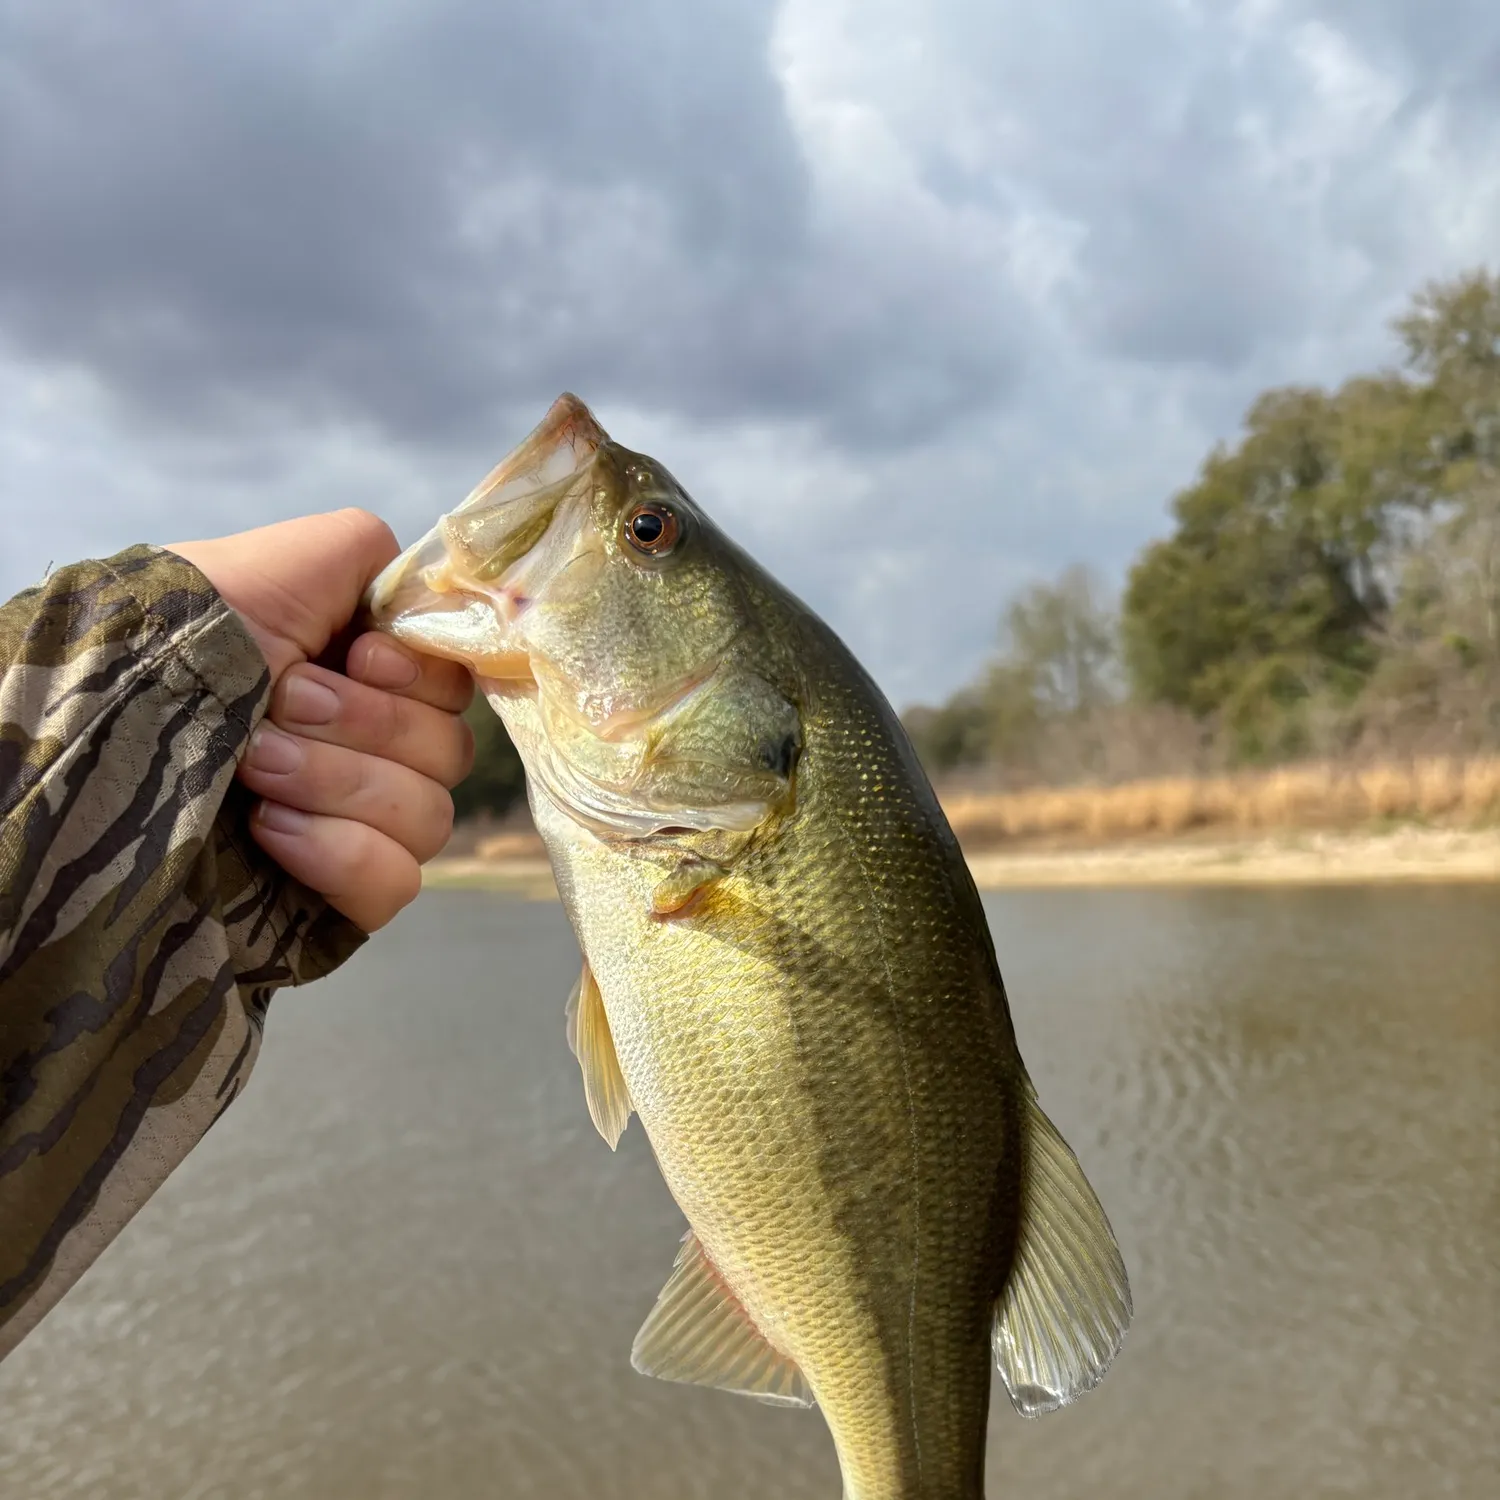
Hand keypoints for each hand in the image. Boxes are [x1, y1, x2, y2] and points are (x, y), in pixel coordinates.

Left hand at [167, 511, 474, 930]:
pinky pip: (393, 883)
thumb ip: (378, 558)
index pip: (456, 692)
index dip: (422, 678)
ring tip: (256, 764)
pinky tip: (270, 828)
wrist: (106, 724)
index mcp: (368, 678)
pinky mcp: (335, 893)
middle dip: (364, 725)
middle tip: (281, 705)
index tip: (362, 658)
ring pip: (426, 818)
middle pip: (448, 755)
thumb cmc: (191, 633)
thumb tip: (428, 601)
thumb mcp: (291, 559)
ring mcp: (354, 825)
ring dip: (339, 782)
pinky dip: (339, 852)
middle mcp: (369, 749)